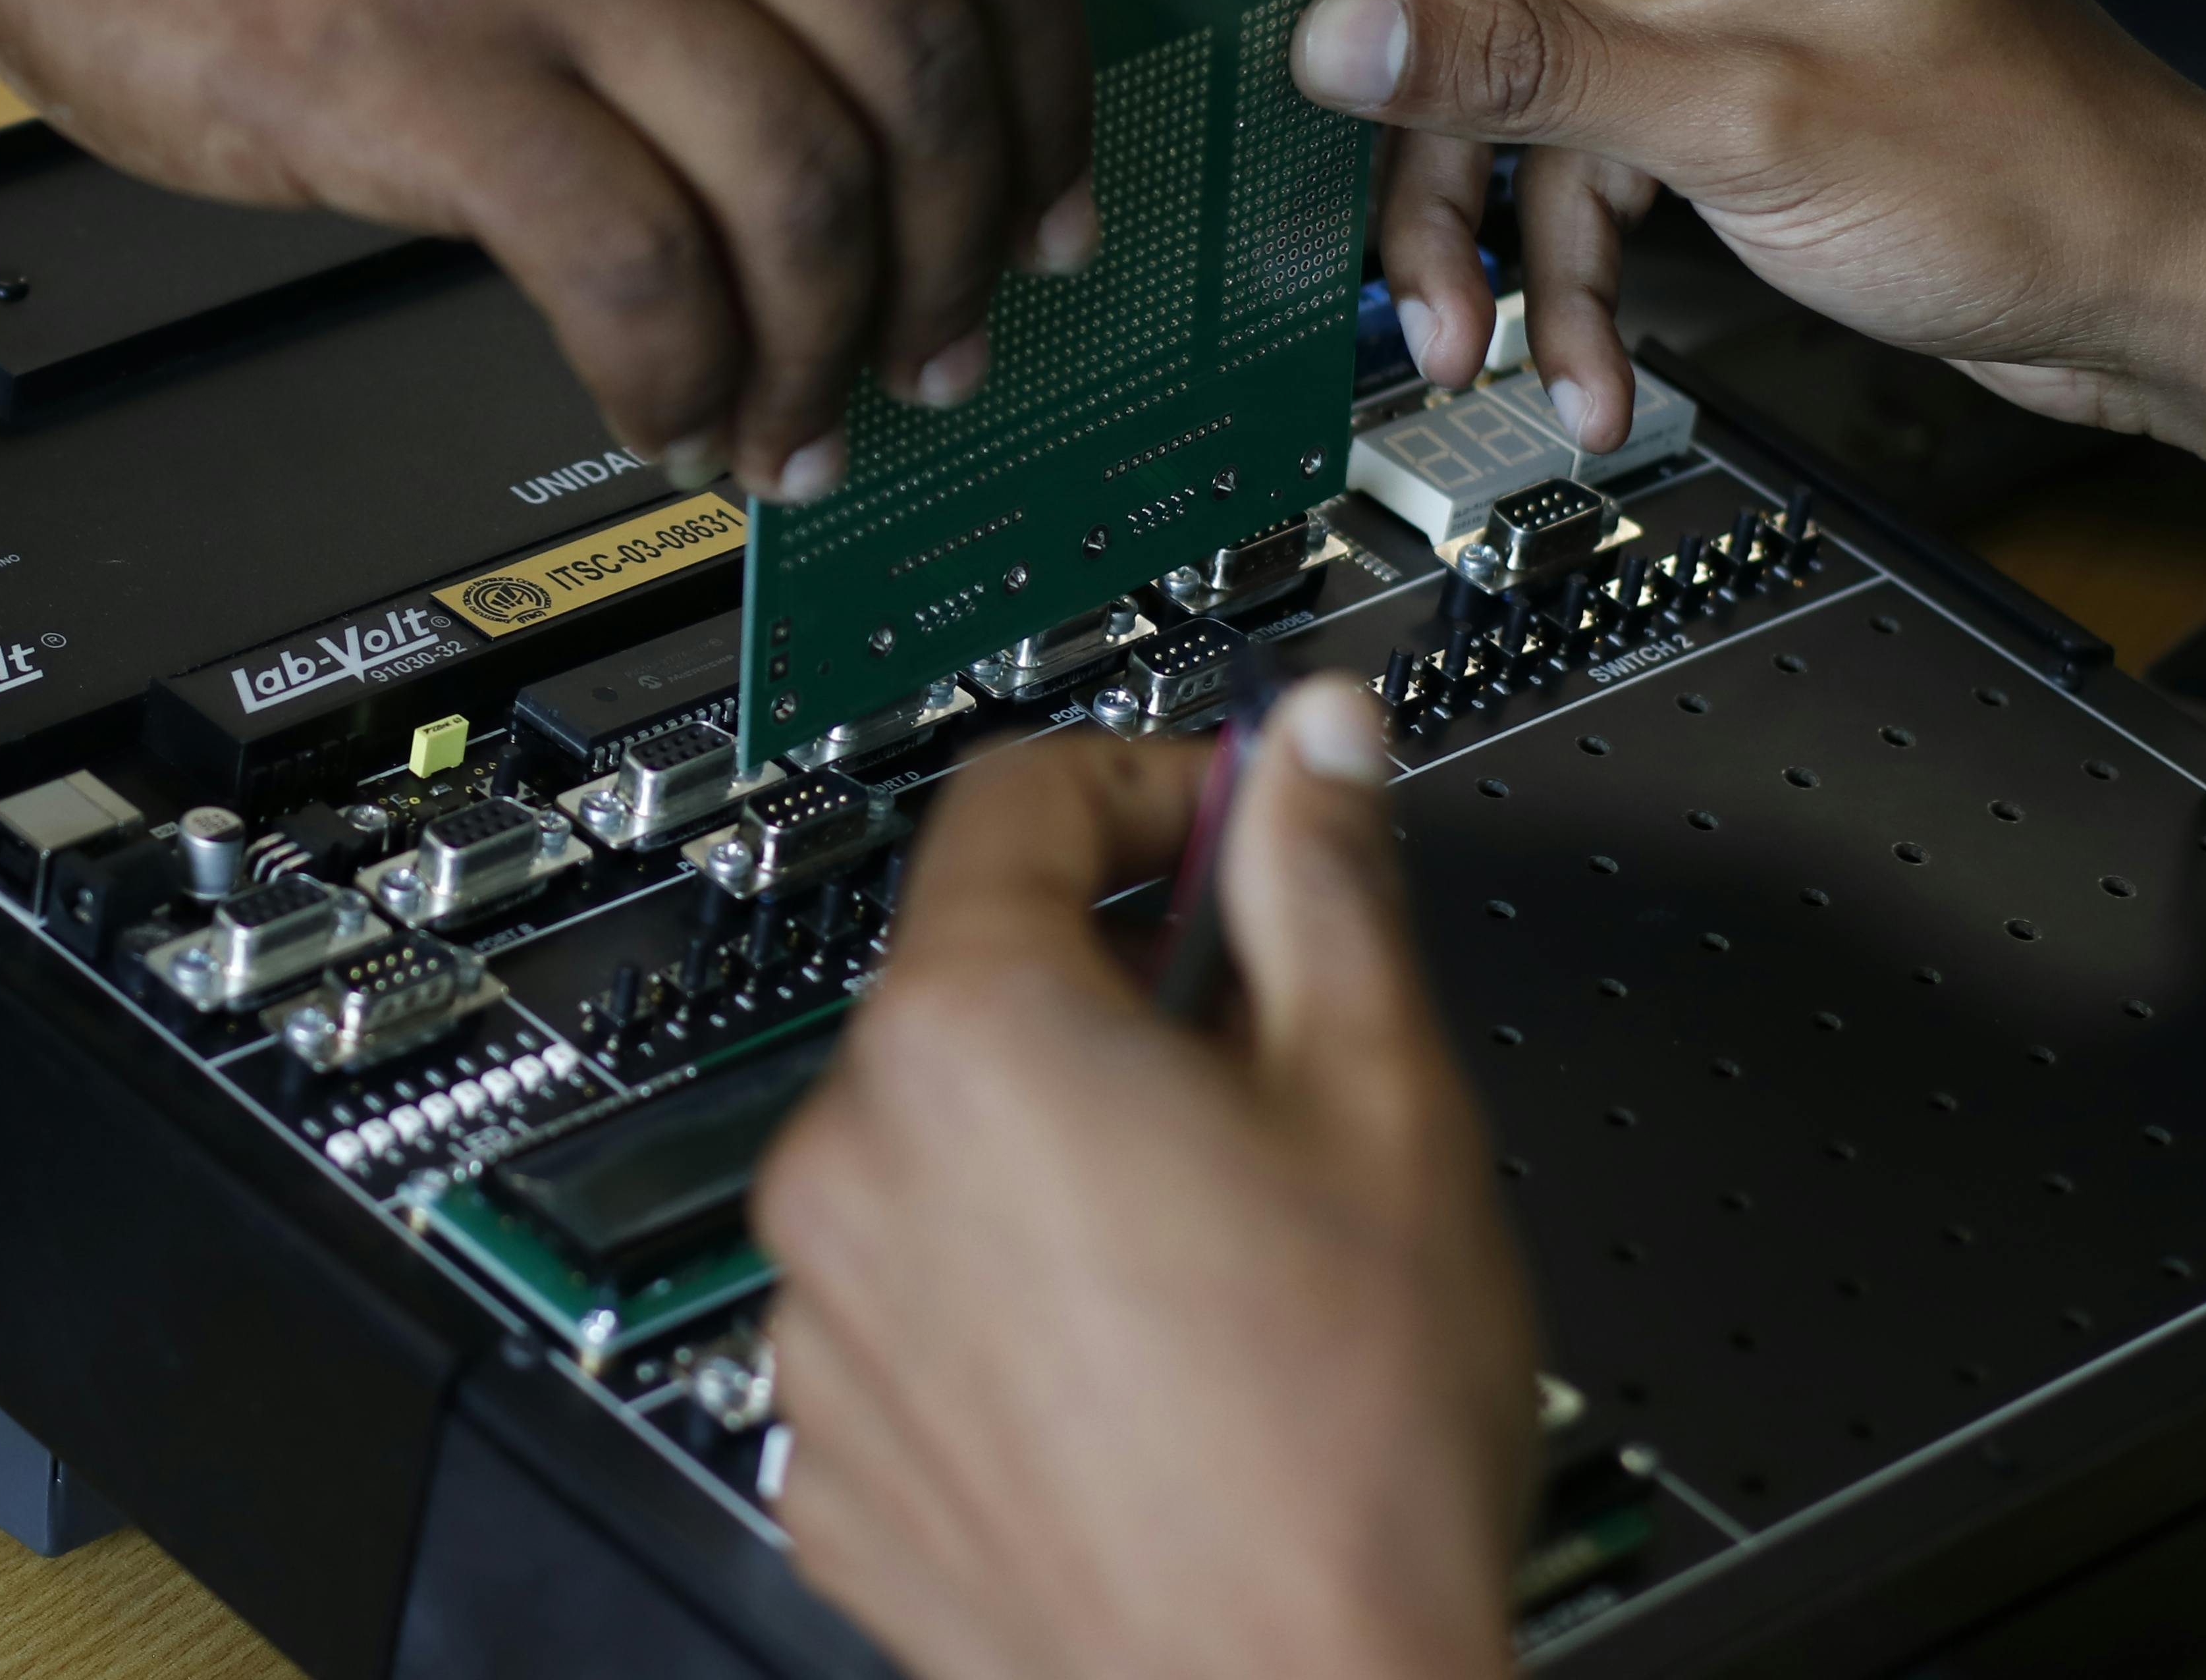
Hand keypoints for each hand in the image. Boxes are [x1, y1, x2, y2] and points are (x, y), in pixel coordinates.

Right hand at [0, 0, 1092, 505]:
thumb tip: (874, 45)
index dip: (1049, 109)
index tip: (1055, 212)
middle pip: (923, 75)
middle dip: (966, 258)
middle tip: (949, 352)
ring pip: (807, 191)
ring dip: (829, 349)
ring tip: (798, 421)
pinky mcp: (418, 67)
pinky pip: (636, 270)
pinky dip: (682, 375)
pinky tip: (662, 409)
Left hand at [753, 678, 1536, 1679]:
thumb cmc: (1341, 1454)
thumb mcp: (1384, 1098)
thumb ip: (1323, 882)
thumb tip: (1311, 748)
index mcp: (966, 1041)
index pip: (1015, 800)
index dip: (1150, 785)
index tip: (1232, 825)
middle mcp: (847, 1168)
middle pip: (969, 983)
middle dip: (1112, 988)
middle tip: (1261, 1061)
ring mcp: (821, 1326)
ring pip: (936, 1153)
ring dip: (1053, 1151)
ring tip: (1213, 1245)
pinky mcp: (833, 1457)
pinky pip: (910, 1308)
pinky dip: (1005, 1298)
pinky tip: (1136, 1358)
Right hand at [1284, 0, 2205, 503]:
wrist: (2151, 279)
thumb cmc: (2020, 162)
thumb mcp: (1732, 110)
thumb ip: (1519, 58)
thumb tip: (1340, 24)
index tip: (1265, 46)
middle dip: (1413, 132)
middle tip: (1366, 239)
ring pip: (1499, 77)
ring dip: (1477, 224)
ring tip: (1474, 338)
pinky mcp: (1705, 65)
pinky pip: (1572, 148)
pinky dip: (1563, 258)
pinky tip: (1576, 362)